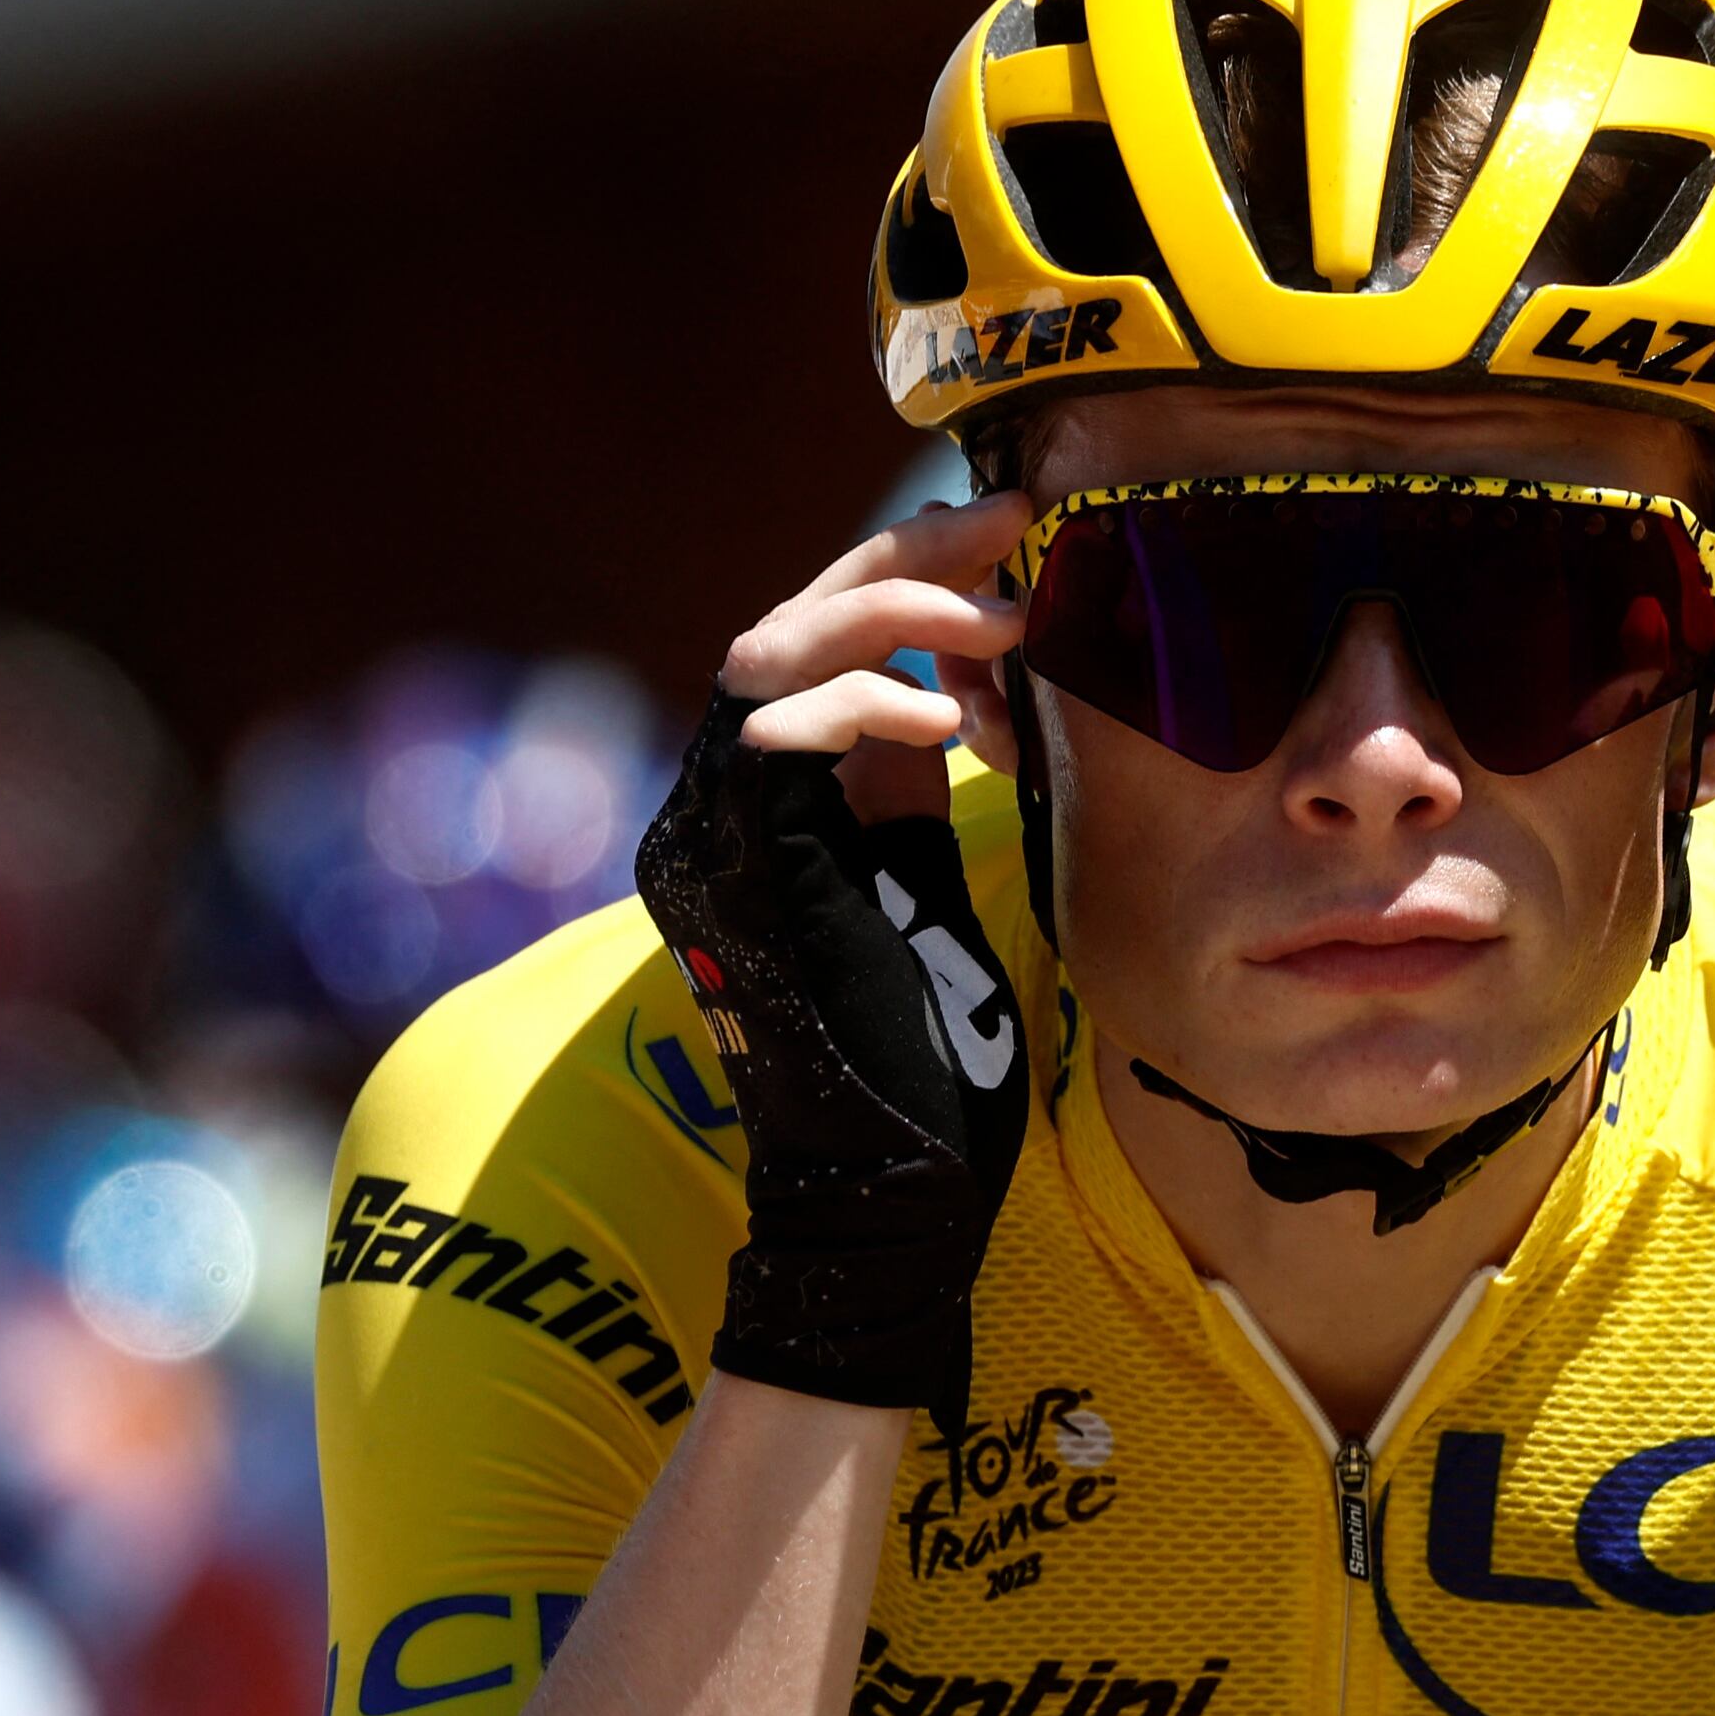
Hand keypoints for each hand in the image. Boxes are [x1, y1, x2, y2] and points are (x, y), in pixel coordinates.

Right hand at [637, 495, 1039, 1426]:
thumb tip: (958, 686)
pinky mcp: (736, 867)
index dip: (897, 582)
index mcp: (764, 812)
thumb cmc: (925, 1062)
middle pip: (779, 627)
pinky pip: (775, 733)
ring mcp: (712, 837)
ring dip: (888, 616)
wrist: (891, 1188)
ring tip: (996, 620)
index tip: (1001, 545)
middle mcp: (717, 812)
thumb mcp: (924, 885)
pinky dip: (867, 703)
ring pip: (764, 654)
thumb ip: (912, 789)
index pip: (808, 647)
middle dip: (895, 564)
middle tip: (1002, 527)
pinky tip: (953, 721)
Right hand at [715, 493, 1031, 810]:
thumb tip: (981, 579)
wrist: (819, 930)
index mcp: (817, 646)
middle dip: (940, 544)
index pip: (878, 569)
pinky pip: (825, 707)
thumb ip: (942, 660)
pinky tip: (946, 722)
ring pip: (838, 624)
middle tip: (1015, 525)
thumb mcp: (923, 727)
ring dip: (930, 613)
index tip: (1016, 513)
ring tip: (1009, 629)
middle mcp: (778, 660)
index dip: (944, 536)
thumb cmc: (874, 828)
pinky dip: (890, 704)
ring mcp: (758, 703)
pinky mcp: (754, 756)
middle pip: (858, 577)